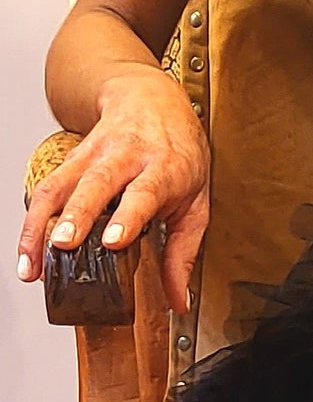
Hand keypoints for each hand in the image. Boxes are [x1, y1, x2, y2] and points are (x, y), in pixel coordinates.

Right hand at [17, 72, 209, 315]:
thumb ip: (183, 253)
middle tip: (62, 244)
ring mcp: (94, 155)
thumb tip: (179, 301)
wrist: (152, 100)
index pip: (144, 192)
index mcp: (163, 168)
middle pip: (96, 184)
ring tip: (31, 261)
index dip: (128, 216)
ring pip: (61, 185)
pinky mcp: (71, 159)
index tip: (114, 240)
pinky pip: (46, 188)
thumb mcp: (195, 202)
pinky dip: (32, 221)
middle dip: (76, 215)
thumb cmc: (178, 152)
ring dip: (41, 224)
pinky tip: (27, 250)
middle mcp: (126, 157)